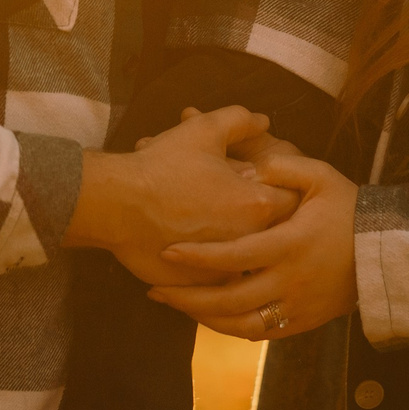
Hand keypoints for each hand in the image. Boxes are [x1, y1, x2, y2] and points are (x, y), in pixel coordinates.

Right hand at [69, 107, 298, 285]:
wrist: (115, 205)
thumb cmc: (161, 166)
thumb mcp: (204, 130)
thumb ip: (241, 121)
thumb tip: (263, 122)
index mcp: (257, 205)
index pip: (293, 198)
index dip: (282, 184)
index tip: (265, 179)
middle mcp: (248, 243)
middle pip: (273, 231)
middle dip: (261, 214)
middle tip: (239, 199)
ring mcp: (224, 270)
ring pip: (246, 259)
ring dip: (240, 243)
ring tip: (217, 223)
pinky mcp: (200, 288)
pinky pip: (218, 278)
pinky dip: (214, 265)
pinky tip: (199, 246)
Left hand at [149, 154, 358, 339]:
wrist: (387, 251)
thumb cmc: (350, 210)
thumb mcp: (322, 177)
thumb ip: (284, 169)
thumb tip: (249, 168)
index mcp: (290, 245)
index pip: (234, 256)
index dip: (199, 257)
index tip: (168, 252)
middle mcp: (290, 281)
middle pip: (229, 301)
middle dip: (188, 298)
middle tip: (157, 290)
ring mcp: (297, 307)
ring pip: (241, 325)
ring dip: (204, 319)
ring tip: (177, 306)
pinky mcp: (304, 323)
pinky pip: (261, 333)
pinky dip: (231, 329)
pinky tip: (210, 316)